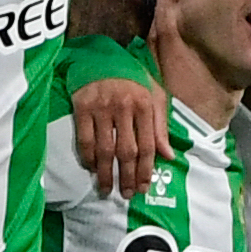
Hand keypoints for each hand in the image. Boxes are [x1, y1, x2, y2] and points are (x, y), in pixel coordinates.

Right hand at [67, 66, 167, 199]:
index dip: (146, 170)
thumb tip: (169, 156)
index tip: (144, 188)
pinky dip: (88, 158)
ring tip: (107, 189)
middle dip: (128, 177)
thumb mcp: (155, 97)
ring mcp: (101, 108)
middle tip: (127, 194)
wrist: (101, 57)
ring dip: (106, 173)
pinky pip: (84, 140)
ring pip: (105, 149)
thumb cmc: (133, 79)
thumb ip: (161, 127)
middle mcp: (124, 107)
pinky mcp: (81, 106)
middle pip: (127, 151)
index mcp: (146, 105)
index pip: (148, 146)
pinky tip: (93, 168)